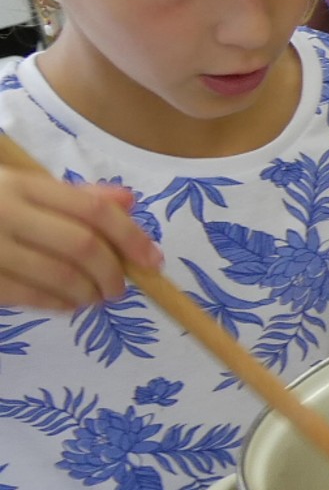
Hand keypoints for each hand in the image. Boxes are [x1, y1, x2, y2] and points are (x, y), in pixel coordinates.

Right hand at [0, 171, 157, 311]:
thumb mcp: (23, 190)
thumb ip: (74, 195)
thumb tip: (129, 201)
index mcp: (22, 186)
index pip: (92, 209)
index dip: (130, 236)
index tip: (153, 259)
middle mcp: (7, 213)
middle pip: (82, 245)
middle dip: (112, 272)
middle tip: (120, 288)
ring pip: (61, 276)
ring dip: (90, 292)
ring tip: (96, 297)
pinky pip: (31, 297)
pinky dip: (60, 303)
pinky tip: (70, 303)